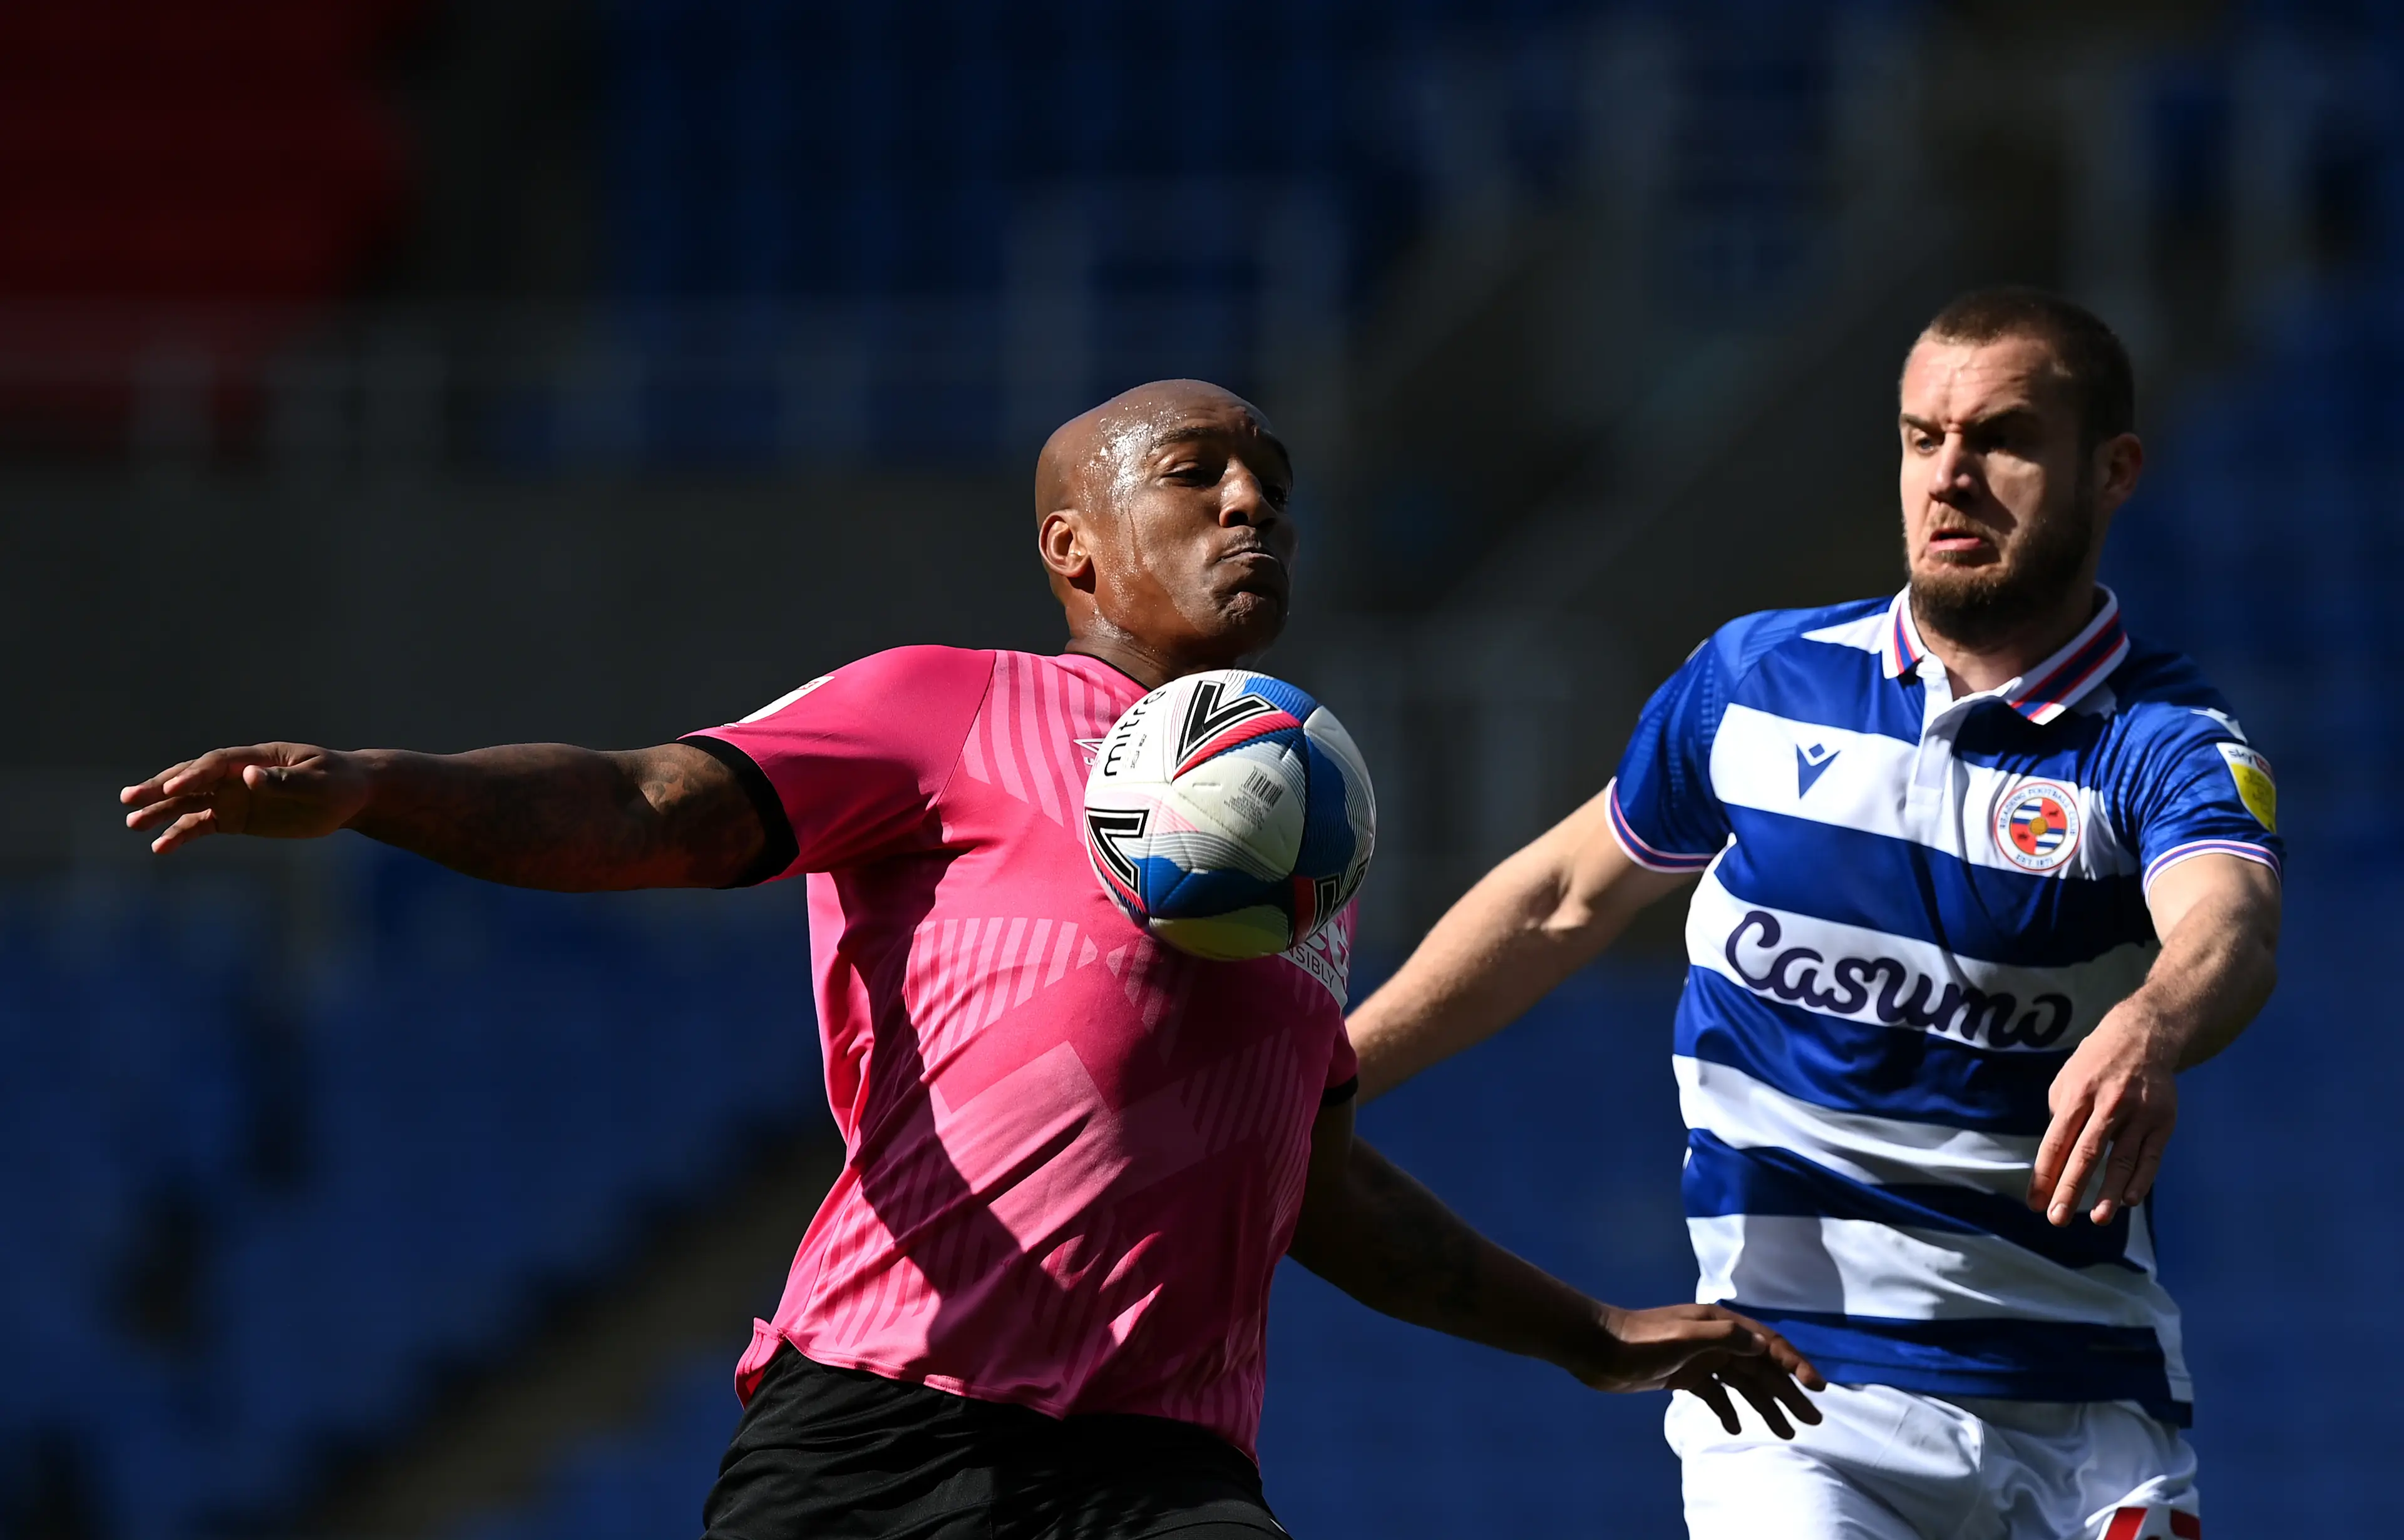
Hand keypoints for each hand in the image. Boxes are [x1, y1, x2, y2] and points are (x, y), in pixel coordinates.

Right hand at [121, 743, 371, 853]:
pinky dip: (180, 835)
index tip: (172, 788)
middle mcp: (237, 775)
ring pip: (189, 802)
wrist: (349, 797)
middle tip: (129, 798)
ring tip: (132, 823)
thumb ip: (285, 781)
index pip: (217, 764)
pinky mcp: (235, 818)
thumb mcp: (319, 782)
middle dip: (160, 788)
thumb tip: (249, 776)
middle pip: (192, 778)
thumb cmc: (338, 783)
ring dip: (160, 811)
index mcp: (256, 758)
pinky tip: (160, 848)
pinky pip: (201, 825)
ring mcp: (233, 796)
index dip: (194, 774)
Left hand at [1575, 1303, 1824, 1438]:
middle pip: (1761, 1367)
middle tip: (1814, 1420)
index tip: (1816, 1388)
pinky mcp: (1685, 1376)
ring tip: (1789, 1432)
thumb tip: (1764, 1344)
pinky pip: (1716, 1394)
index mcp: (1719, 1324)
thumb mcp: (1684, 1337)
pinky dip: (1729, 1410)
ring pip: (1742, 1384)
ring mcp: (1701, 1358)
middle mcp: (1715, 1339)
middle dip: (1788, 1392)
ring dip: (1766, 1405)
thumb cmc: (1638, 1341)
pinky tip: (1736, 1429)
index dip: (1794, 1364)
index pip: (1767, 1344)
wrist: (1596, 1348)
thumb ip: (1724, 1338)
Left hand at [2029, 1006, 2176, 1226]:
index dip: (2044, 1174)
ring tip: (2097, 1219)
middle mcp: (2107, 1104)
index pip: (2056, 1142)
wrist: (2144, 1036)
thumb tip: (2056, 1157)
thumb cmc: (2096, 1064)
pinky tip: (2128, 1200)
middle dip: (2070, 1188)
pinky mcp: (2163, 1120)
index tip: (2035, 1203)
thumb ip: (2061, 1116)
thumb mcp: (2067, 1080)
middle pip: (2086, 1153)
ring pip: (2122, 1159)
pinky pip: (2151, 1156)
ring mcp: (2138, 1113)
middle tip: (2058, 1218)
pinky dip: (2141, 1180)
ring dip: (2108, 1192)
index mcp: (2077, 1095)